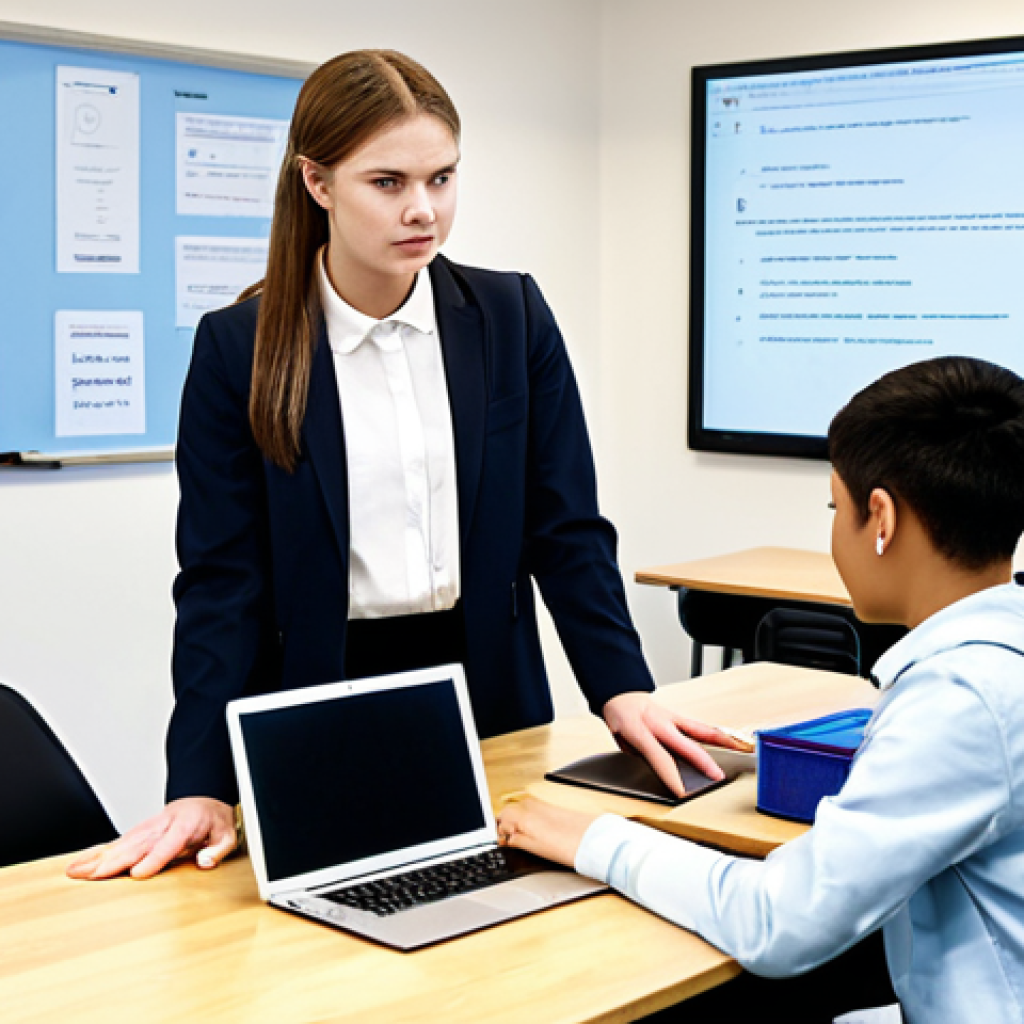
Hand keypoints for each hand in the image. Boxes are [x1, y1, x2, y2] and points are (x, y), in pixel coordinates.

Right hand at [66, 797, 236, 879]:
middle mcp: (163, 824)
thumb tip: (206, 861)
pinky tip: (84, 864)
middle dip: (114, 860)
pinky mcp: (141, 831)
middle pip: (137, 844)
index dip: (153, 858)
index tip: (137, 874)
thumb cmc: (215, 821)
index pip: (169, 843)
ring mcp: (150, 827)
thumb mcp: (228, 835)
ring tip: (77, 871)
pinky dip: (100, 853)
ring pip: (122, 842)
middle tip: (91, 876)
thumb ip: (219, 849)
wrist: (206, 801)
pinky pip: (119, 842)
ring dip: (99, 857)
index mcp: (187, 825)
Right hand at [496, 795, 598, 867]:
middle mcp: (534, 806)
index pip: (502, 816)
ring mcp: (545, 805)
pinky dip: (533, 819)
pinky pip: (536, 809)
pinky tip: (540, 832)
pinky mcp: (554, 807)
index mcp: (526, 815)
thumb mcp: (536, 849)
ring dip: (521, 821)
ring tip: (528, 837)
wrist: (592, 841)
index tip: (504, 840)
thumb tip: (506, 838)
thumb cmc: (567, 847)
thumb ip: (518, 840)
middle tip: (514, 839)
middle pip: (512, 810)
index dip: (501, 829)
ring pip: (524, 809)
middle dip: (510, 824)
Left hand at [602, 691, 747, 797]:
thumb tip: (663, 770)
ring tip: (741, 750)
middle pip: (685, 744)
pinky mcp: (678, 716)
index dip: (671, 776)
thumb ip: (642, 756)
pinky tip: (732, 740)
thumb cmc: (620, 719)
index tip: (682, 792)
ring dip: (721, 741)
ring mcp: (671, 717)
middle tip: (717, 777)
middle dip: (702, 762)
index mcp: (640, 731)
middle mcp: (659, 722)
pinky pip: (700, 726)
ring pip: (699, 730)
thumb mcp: (622, 742)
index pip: (659, 757)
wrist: (621, 693)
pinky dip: (717, 734)